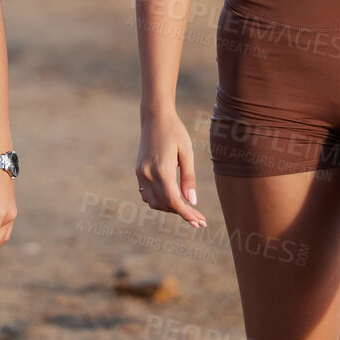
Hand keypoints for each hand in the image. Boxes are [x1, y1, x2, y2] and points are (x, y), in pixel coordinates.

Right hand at [137, 113, 206, 228]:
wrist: (155, 117)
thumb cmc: (175, 132)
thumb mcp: (187, 153)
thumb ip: (188, 179)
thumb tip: (192, 202)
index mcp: (161, 169)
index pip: (173, 201)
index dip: (187, 214)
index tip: (200, 222)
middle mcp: (147, 174)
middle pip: (164, 204)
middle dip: (181, 213)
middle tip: (199, 217)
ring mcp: (141, 173)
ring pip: (153, 202)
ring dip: (169, 208)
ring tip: (186, 208)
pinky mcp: (139, 171)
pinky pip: (146, 194)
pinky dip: (158, 200)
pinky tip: (171, 198)